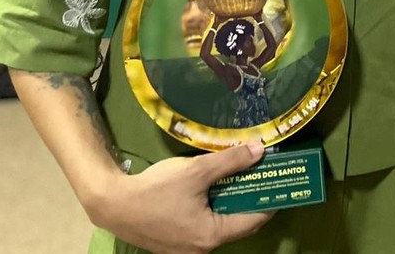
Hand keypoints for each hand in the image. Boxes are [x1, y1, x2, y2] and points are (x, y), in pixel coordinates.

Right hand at [88, 142, 274, 253]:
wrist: (112, 204)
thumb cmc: (156, 190)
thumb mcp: (197, 171)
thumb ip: (230, 161)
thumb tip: (260, 150)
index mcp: (211, 236)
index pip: (253, 220)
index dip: (269, 200)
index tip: (281, 181)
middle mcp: (202, 249)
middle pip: (237, 224)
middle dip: (252, 199)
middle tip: (263, 175)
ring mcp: (187, 249)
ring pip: (221, 224)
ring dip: (232, 202)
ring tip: (244, 177)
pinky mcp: (175, 243)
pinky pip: (204, 226)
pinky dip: (215, 208)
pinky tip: (216, 188)